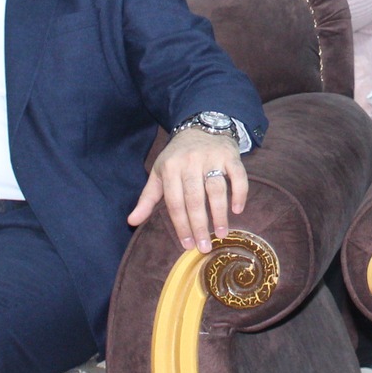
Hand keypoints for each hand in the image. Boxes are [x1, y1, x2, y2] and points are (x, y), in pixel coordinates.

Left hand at [127, 127, 247, 252]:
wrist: (201, 126)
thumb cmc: (177, 156)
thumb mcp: (159, 173)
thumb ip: (147, 198)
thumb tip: (131, 221)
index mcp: (170, 168)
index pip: (175, 202)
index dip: (180, 225)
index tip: (187, 244)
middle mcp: (190, 162)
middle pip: (195, 199)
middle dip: (199, 225)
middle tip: (204, 246)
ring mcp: (212, 158)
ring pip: (216, 189)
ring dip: (219, 214)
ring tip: (222, 234)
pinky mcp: (230, 155)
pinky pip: (237, 176)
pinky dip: (239, 193)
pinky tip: (237, 210)